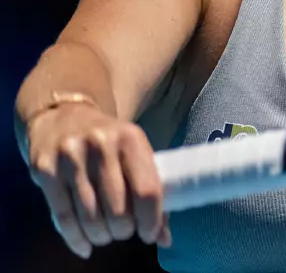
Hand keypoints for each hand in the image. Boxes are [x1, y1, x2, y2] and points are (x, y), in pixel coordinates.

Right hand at [25, 103, 170, 258]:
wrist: (62, 116)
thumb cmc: (108, 142)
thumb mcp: (134, 153)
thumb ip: (150, 190)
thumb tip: (164, 237)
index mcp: (131, 138)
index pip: (147, 190)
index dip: (151, 219)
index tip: (150, 234)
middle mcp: (101, 144)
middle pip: (117, 209)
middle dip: (123, 230)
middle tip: (124, 231)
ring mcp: (70, 157)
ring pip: (89, 217)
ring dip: (101, 236)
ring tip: (106, 236)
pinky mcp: (45, 169)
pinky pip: (62, 217)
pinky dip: (76, 239)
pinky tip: (85, 246)